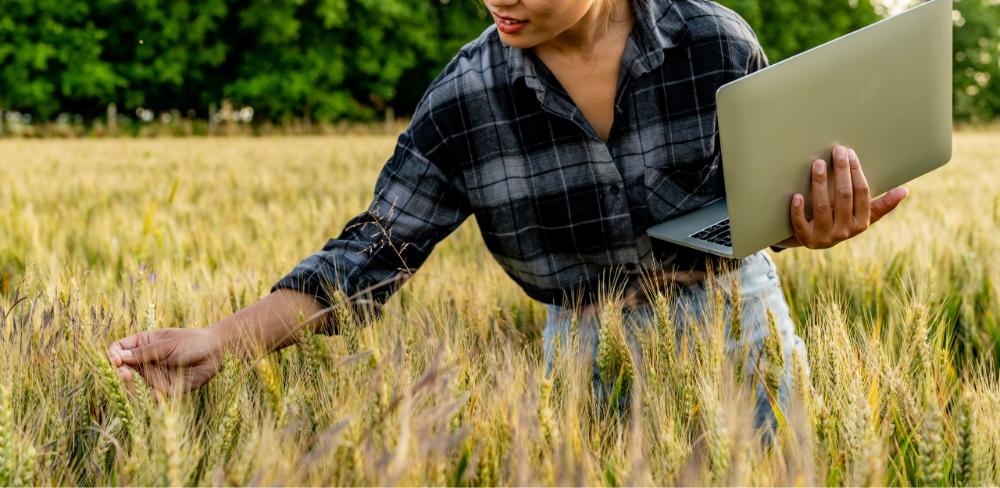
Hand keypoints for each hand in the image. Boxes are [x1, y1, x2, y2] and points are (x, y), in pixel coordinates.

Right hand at [107, 327, 223, 395]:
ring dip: (130, 387)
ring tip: (134, 382)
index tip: (116, 361)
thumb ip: (144, 353)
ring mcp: (153, 377)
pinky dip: (150, 398)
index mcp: (142, 344)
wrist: (216, 353)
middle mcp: (144, 362)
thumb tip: (118, 358)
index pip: (118, 350)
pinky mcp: (164, 390)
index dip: (113, 356)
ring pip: (132, 387)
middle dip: (118, 374)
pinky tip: (155, 394)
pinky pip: (151, 398)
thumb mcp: (167, 345)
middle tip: (125, 375)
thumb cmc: (193, 342)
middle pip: (120, 371)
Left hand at [777, 145, 908, 249]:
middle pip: (843, 197)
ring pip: (822, 207)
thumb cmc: (840, 220)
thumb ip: (881, 205)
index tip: (850, 152)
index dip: (856, 172)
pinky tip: (797, 195)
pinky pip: (800, 224)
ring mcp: (824, 237)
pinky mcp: (806, 239)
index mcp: (861, 223)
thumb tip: (905, 191)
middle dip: (841, 172)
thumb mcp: (861, 215)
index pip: (862, 193)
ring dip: (820, 184)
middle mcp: (845, 231)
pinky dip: (798, 210)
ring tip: (818, 164)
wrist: (812, 239)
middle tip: (837, 150)